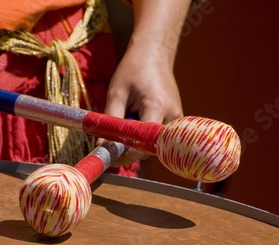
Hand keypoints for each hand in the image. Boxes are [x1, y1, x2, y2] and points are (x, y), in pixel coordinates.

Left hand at [103, 44, 182, 165]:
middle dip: (128, 147)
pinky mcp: (174, 121)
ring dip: (135, 139)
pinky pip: (156, 136)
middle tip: (111, 137)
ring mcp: (176, 119)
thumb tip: (102, 146)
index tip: (110, 155)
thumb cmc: (133, 70)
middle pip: (148, 146)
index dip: (126, 153)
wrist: (154, 54)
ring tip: (127, 117)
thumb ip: (110, 121)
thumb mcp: (116, 93)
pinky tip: (136, 116)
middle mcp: (172, 116)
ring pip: (152, 143)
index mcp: (157, 106)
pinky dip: (142, 133)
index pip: (144, 141)